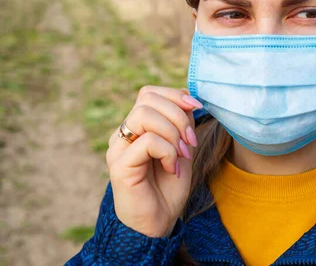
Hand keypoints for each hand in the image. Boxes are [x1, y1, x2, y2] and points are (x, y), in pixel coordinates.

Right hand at [105, 85, 202, 237]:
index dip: (176, 95)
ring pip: (144, 115)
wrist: (158, 223)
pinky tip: (171, 168)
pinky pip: (148, 141)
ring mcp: (118, 148)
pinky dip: (167, 151)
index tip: (197, 109)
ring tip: (181, 154)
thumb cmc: (169, 187)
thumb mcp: (182, 148)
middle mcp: (123, 134)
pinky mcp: (120, 165)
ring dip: (172, 132)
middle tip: (190, 141)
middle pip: (146, 98)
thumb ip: (182, 123)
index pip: (149, 93)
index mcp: (137, 127)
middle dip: (178, 115)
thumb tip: (189, 98)